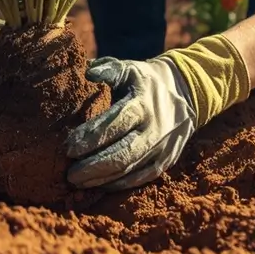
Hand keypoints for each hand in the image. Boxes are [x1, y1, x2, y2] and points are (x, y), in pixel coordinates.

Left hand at [64, 56, 197, 190]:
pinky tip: (100, 185)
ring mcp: (162, 147)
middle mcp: (153, 128)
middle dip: (93, 166)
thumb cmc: (145, 81)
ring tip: (78, 182)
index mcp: (142, 104)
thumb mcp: (129, 69)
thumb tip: (88, 73)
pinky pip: (141, 178)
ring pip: (129, 169)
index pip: (114, 124)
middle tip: (69, 174)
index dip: (90, 138)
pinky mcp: (166, 160)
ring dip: (102, 179)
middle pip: (121, 153)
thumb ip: (108, 69)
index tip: (69, 147)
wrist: (185, 93)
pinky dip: (119, 184)